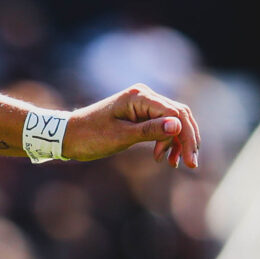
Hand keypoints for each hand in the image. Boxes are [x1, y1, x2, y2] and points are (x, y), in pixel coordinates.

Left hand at [63, 86, 202, 168]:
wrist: (69, 135)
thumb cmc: (91, 136)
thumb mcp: (121, 137)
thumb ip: (150, 131)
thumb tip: (177, 126)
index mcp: (139, 96)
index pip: (175, 114)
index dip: (186, 137)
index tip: (190, 162)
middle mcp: (144, 95)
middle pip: (179, 114)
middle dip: (187, 140)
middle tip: (190, 164)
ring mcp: (143, 103)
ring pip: (173, 119)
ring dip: (177, 141)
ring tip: (173, 163)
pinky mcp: (140, 112)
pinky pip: (161, 123)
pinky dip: (166, 140)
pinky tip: (162, 156)